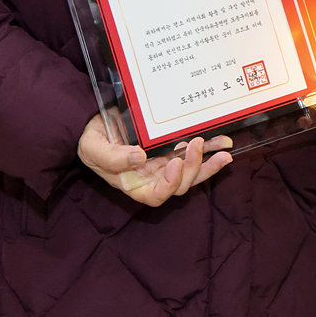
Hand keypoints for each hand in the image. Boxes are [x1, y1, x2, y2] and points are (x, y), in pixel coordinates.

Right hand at [78, 112, 233, 205]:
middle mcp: (152, 177)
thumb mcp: (93, 148)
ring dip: (210, 161)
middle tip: (197, 144)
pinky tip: (221, 141)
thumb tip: (139, 157)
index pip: (156, 195)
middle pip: (180, 184)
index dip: (170, 185)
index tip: (175, 163)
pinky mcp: (171, 147)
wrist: (95, 121)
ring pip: (192, 171)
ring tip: (224, 147)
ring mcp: (164, 163)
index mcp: (134, 183)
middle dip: (193, 167)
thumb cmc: (92, 140)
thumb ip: (112, 157)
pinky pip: (193, 153)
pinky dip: (209, 149)